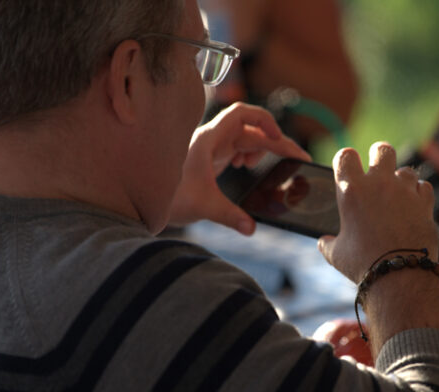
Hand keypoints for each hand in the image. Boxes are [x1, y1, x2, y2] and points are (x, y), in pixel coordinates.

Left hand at [170, 102, 309, 233]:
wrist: (141, 201)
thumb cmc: (167, 198)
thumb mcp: (203, 206)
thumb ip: (230, 216)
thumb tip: (251, 228)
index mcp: (208, 140)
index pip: (241, 114)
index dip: (264, 121)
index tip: (279, 139)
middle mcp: (210, 139)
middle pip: (251, 130)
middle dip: (274, 143)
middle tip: (297, 160)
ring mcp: (209, 148)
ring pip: (244, 139)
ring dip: (260, 149)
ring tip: (266, 166)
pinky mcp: (208, 159)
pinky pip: (235, 149)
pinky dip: (247, 154)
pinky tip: (246, 167)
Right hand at [318, 142, 438, 282]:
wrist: (400, 275)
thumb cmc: (363, 264)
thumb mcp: (336, 254)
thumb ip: (329, 242)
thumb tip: (324, 241)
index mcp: (351, 190)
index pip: (345, 155)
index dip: (345, 160)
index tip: (347, 169)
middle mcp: (379, 183)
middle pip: (382, 149)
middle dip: (379, 156)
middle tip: (377, 170)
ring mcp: (405, 190)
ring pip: (406, 170)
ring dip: (400, 180)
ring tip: (396, 196)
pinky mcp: (425, 203)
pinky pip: (423, 188)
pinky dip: (418, 195)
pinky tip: (413, 207)